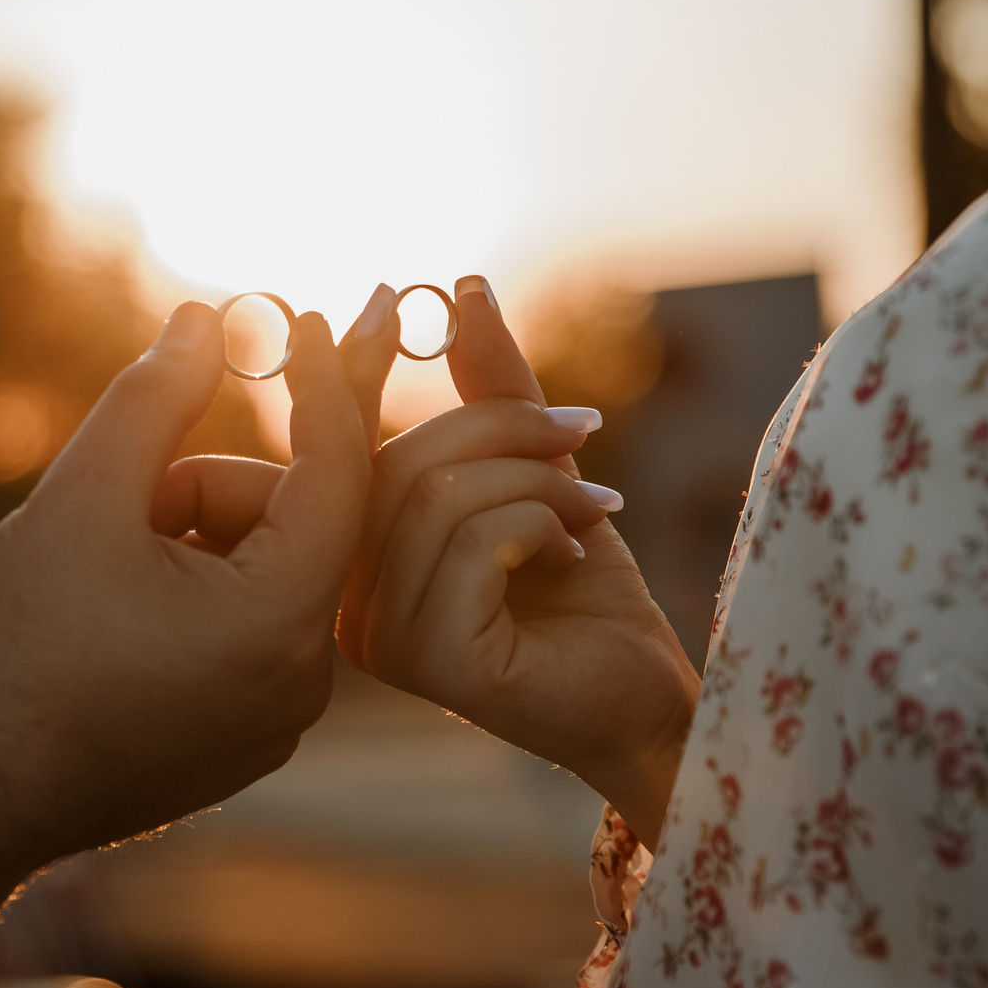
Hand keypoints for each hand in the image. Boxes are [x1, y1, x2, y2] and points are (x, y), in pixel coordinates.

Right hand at [0, 300, 372, 868]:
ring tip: (102, 576)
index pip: (337, 471)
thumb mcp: (83, 498)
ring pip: (265, 578)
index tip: (315, 321)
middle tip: (124, 504)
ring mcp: (280, 721)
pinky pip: (249, 635)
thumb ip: (155, 400)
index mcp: (280, 620)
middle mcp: (305, 679)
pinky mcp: (249, 743)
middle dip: (210, 491)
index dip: (324, 386)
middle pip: (289, 526)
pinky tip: (114, 622)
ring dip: (195, 545)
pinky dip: (196, 601)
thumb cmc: (19, 648)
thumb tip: (203, 322)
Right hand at [337, 278, 697, 845]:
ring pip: (439, 496)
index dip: (356, 371)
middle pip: (398, 463)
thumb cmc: (586, 597)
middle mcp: (347, 601)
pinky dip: (541, 525)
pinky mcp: (431, 660)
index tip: (389, 295)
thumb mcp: (537, 471)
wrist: (644, 699)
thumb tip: (465, 287)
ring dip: (538, 481)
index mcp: (355, 557)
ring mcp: (380, 639)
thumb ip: (494, 391)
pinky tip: (575, 556)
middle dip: (504, 427)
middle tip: (580, 435)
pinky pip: (475, 541)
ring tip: (591, 507)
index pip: (342, 449)